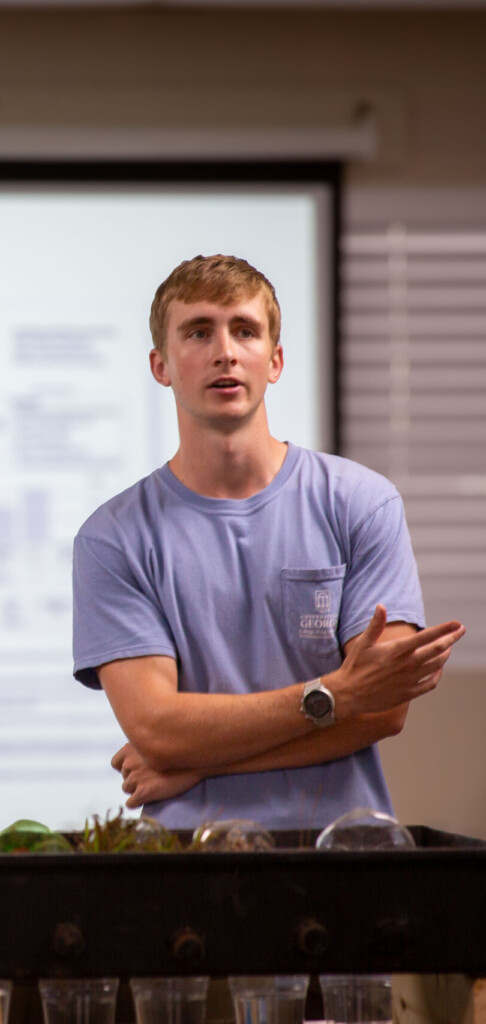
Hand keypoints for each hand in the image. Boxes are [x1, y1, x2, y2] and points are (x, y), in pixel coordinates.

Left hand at [111, 743, 201, 807]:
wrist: (195, 763)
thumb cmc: (178, 751)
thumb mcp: (156, 741)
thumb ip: (142, 748)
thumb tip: (133, 753)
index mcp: (131, 748)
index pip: (116, 763)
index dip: (126, 768)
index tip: (138, 769)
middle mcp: (130, 762)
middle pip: (124, 777)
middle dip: (135, 778)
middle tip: (152, 777)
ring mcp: (136, 778)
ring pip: (127, 789)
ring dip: (137, 789)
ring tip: (154, 785)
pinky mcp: (143, 793)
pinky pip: (130, 803)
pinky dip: (137, 802)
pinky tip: (149, 798)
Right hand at [332, 605, 465, 718]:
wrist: (349, 695)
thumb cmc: (355, 666)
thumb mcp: (363, 643)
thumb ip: (375, 624)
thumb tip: (381, 606)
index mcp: (397, 650)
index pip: (427, 636)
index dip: (444, 629)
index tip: (456, 624)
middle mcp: (407, 665)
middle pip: (438, 650)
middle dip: (452, 639)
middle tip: (460, 631)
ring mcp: (409, 680)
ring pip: (436, 666)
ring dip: (446, 655)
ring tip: (449, 648)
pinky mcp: (408, 693)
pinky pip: (430, 684)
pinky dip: (438, 675)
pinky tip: (438, 670)